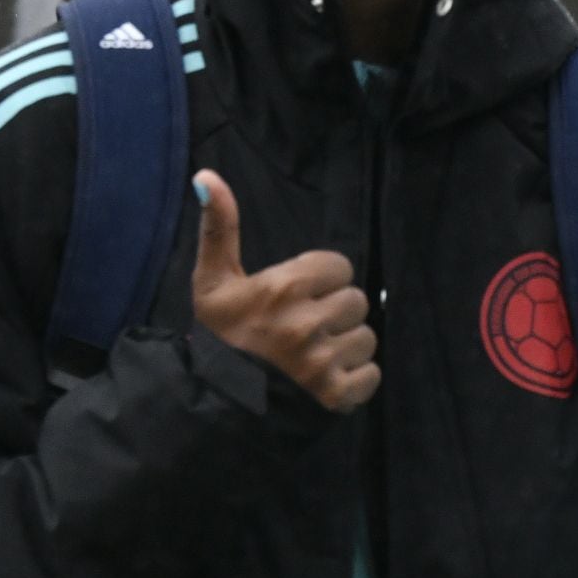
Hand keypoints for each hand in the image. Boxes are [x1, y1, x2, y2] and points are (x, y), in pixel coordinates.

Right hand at [190, 170, 379, 411]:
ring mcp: (324, 361)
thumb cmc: (220, 336)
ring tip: (317, 354)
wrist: (217, 401)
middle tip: (308, 327)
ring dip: (347, 345)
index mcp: (284, 287)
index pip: (340, 267)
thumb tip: (206, 176)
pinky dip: (355, 378)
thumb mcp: (213, 279)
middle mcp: (308, 322)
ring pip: (366, 338)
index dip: (323, 280)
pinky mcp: (337, 394)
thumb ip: (220, 227)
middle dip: (336, 312)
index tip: (300, 296)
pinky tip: (327, 378)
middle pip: (356, 301)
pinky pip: (371, 375)